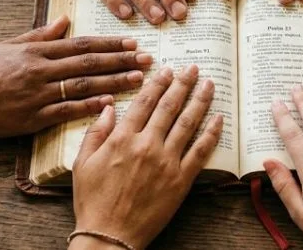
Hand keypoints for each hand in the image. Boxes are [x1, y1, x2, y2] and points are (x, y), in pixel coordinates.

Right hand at [0, 16, 150, 138]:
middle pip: (89, 62)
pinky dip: (89, 106)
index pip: (81, 44)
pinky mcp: (32, 118)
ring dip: (114, 81)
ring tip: (139, 80)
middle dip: (122, 60)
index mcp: (36, 51)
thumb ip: (40, 34)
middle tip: (147, 59)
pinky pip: (67, 111)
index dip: (110, 43)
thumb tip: (66, 18)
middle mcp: (40, 70)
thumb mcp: (8, 46)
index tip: (133, 42)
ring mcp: (37, 94)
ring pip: (83, 85)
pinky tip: (111, 104)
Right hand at [70, 65, 222, 249]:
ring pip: (188, 123)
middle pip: (170, 106)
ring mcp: (166, 162)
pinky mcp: (181, 180)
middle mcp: (147, 145)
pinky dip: (211, 133)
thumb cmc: (93, 201)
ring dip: (200, 100)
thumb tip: (109, 107)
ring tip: (209, 84)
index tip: (167, 70)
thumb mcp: (83, 163)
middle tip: (193, 68)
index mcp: (122, 138)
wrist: (109, 235)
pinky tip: (219, 118)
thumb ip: (96, 132)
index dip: (158, 82)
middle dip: (183, 84)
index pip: (145, 102)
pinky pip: (201, 151)